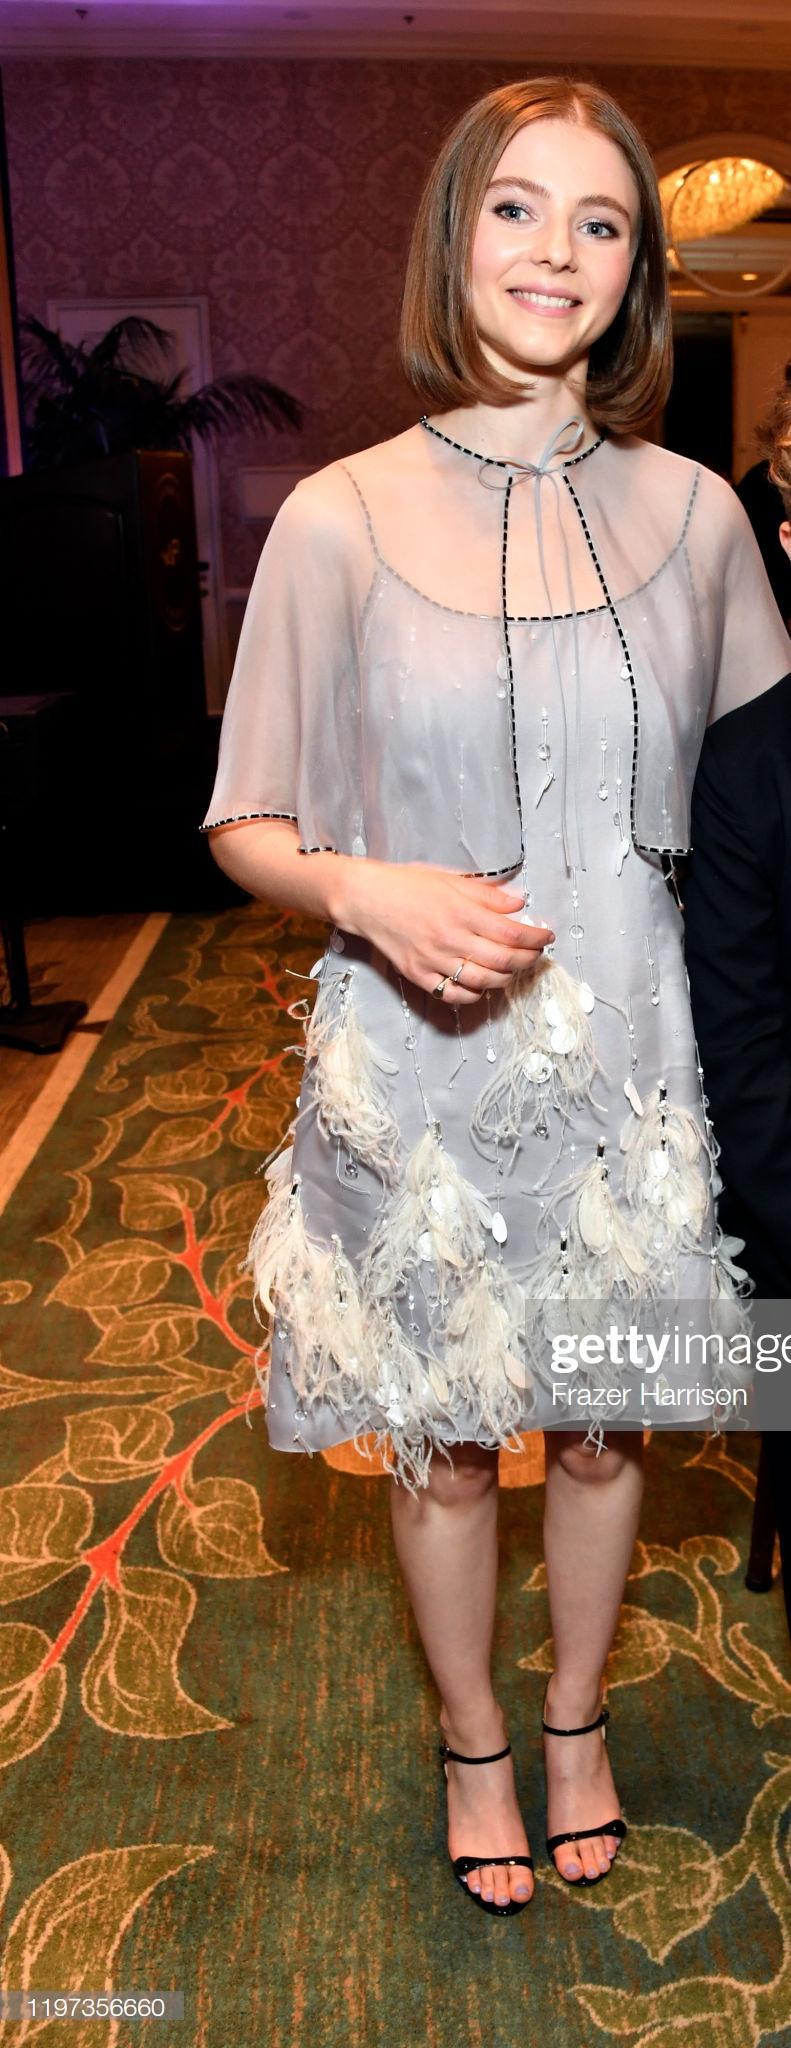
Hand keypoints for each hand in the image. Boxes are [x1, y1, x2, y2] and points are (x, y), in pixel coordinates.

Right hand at [337, 859, 554, 1005]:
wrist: (366, 899)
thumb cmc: (408, 884)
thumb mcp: (451, 879)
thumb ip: (488, 895)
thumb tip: (520, 902)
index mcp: (461, 912)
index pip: (512, 933)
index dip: (536, 938)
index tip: (546, 936)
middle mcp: (450, 939)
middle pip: (504, 960)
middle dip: (528, 959)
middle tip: (536, 954)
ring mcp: (434, 961)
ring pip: (484, 982)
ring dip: (507, 978)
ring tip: (513, 969)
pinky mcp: (419, 975)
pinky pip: (455, 995)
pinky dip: (475, 994)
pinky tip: (483, 985)